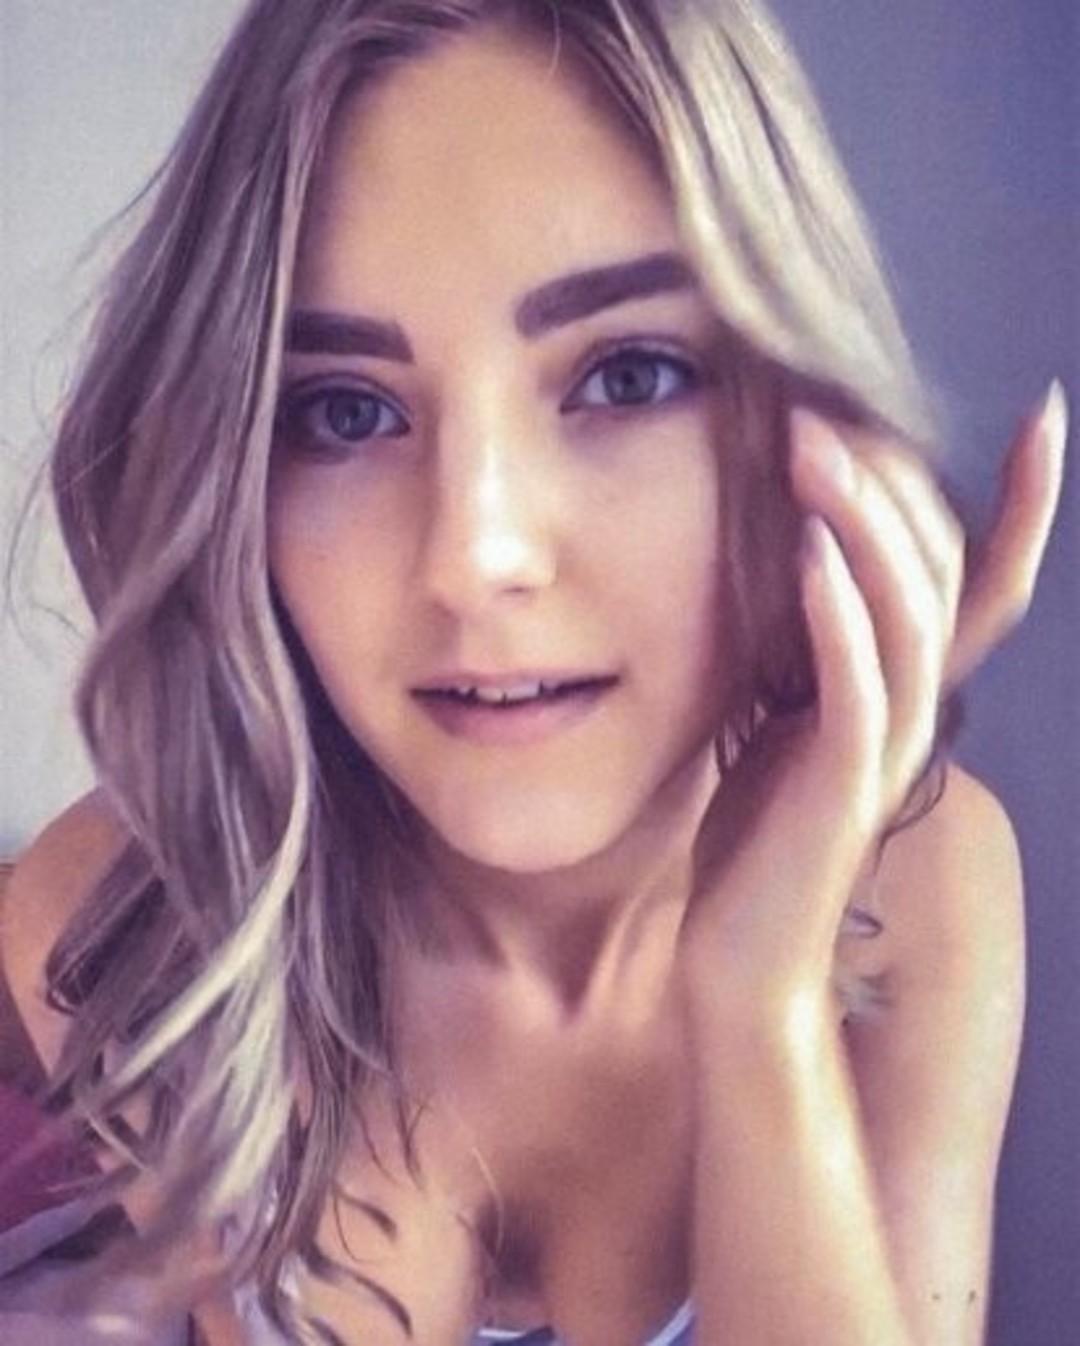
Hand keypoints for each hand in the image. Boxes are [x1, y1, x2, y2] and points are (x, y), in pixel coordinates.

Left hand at [679, 382, 1067, 1007]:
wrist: (745, 956)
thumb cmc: (759, 837)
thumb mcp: (786, 723)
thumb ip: (812, 655)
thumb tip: (794, 564)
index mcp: (908, 692)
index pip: (987, 584)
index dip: (1026, 507)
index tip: (1046, 415)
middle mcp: (917, 712)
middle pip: (941, 575)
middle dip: (896, 483)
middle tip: (827, 402)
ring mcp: (887, 749)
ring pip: (908, 614)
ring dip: (862, 523)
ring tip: (811, 445)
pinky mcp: (841, 784)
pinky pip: (853, 681)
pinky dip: (835, 608)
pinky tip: (807, 545)